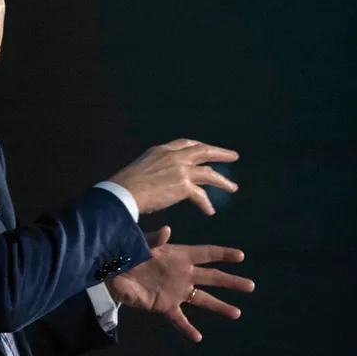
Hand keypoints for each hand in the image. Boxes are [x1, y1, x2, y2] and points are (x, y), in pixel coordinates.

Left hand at [106, 225, 253, 341]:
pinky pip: (179, 318)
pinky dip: (187, 328)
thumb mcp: (141, 243)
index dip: (223, 254)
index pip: (205, 254)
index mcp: (179, 256)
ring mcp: (175, 291)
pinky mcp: (164, 305)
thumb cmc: (127, 253)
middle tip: (251, 286)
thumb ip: (154, 239)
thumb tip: (167, 229)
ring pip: (202, 299)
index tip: (240, 256)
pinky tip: (198, 338)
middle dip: (231, 281)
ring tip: (236, 314)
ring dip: (219, 306)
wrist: (111, 273)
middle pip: (212, 277)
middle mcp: (182, 274)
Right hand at [109, 138, 238, 214]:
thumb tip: (158, 177)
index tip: (206, 149)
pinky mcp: (183, 185)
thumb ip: (154, 168)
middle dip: (220, 153)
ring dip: (222, 181)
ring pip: (209, 173)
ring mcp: (180, 170)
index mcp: (160, 150)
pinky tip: (209, 211)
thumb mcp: (141, 167)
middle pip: (203, 151)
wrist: (123, 193)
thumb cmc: (125, 185)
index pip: (184, 144)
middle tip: (233, 156)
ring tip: (232, 188)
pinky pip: (201, 195)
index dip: (198, 146)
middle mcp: (173, 157)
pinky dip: (206, 204)